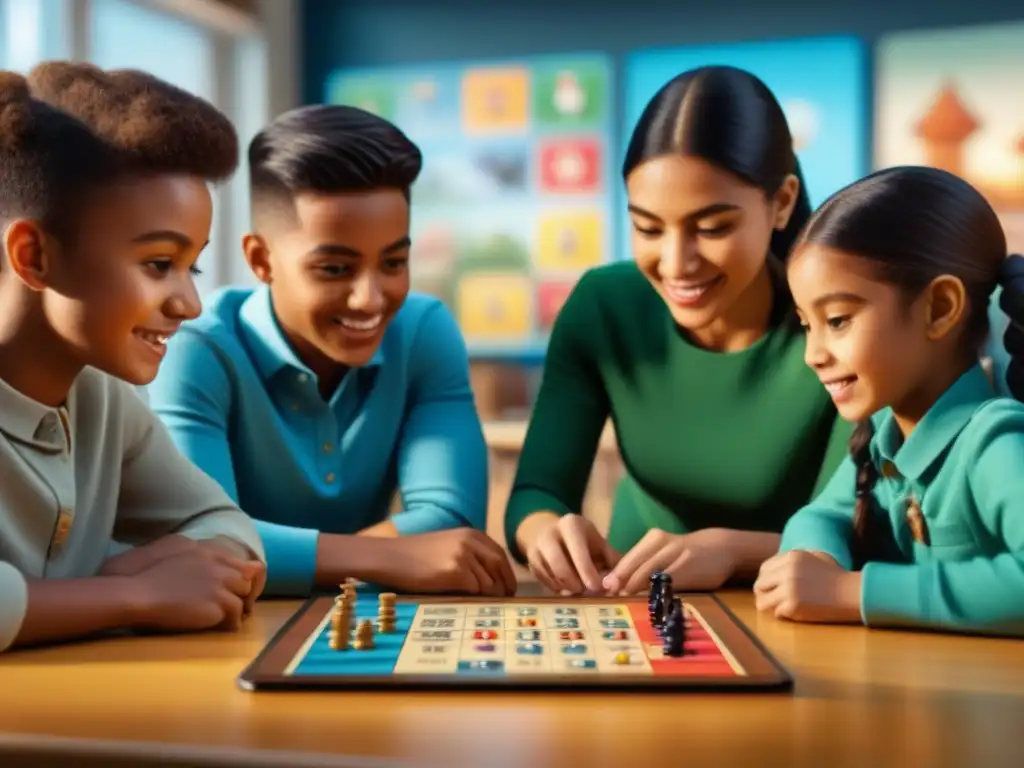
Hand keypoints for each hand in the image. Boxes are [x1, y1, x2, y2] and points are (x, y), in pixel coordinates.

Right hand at [99, 536, 264, 614]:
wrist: (139, 593)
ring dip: (236, 609)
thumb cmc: (146, 574)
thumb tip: (200, 549)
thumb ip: (194, 550)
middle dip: (240, 593)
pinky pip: (236, 616)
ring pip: (243, 598)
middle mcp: (218, 566)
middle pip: (245, 580)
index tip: (235, 588)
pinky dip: (231, 624)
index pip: (238, 562)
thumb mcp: (173, 548)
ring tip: (227, 619)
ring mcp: (220, 585)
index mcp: (207, 552)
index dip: (240, 576)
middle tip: (232, 607)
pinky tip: (222, 629)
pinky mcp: (218, 603)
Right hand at [379, 529, 517, 596]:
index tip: (509, 587)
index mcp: (471, 534)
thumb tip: (491, 576)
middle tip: (504, 600)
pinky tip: (466, 601)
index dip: (507, 573)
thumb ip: (470, 553)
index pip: (500, 554)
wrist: (390, 558)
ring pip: (489, 582)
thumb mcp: (448, 544)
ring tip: (482, 604)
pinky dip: (475, 598)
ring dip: (488, 595)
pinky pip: (476, 589)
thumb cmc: (415, 555)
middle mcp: (470, 542)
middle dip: (505, 585)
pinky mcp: (455, 571)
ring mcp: (464, 556)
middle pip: (500, 566)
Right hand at [523, 513, 619, 594]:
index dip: (587, 571)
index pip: (577, 551)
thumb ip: (611, 560)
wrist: (552, 531)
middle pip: (560, 567)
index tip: (597, 587)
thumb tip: (617, 584)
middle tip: (587, 592)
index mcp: (570, 525)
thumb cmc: (583, 540)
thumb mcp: (598, 542)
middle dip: (575, 584)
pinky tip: (568, 588)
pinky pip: (545, 582)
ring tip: (579, 590)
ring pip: (551, 577)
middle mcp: (549, 534)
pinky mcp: (531, 562)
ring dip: (567, 588)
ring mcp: (536, 548)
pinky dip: (558, 589)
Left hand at [602, 528, 736, 594]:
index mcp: (653, 539)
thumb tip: (616, 585)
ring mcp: (675, 557)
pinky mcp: (688, 570)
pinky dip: (656, 596)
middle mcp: (662, 544)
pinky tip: (651, 606)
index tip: (603, 593)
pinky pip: (667, 586)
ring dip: (636, 593)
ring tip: (626, 605)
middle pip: (634, 570)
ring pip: (648, 577)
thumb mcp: (663, 552)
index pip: (626, 561)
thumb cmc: (685, 553)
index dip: (614, 578)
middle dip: (621, 587)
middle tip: (610, 602)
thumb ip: (643, 565)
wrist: (720, 548)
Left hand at [753, 550, 862, 623]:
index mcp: (792, 557)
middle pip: (759, 585)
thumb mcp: (814, 557)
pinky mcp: (794, 605)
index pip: (764, 569)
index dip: (766, 580)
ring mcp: (789, 588)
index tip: (771, 587)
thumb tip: (773, 570)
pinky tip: (794, 613)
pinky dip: (783, 615)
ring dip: (770, 607)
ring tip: (780, 609)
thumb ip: (792, 560)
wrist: (852, 593)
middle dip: (765, 594)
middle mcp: (787, 571)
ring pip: (762, 601)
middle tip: (773, 601)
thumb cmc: (836, 576)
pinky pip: (776, 613)